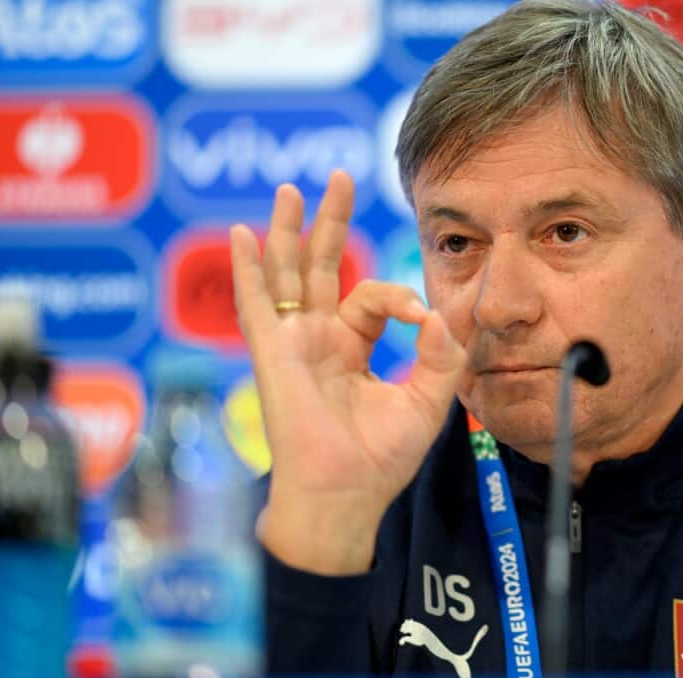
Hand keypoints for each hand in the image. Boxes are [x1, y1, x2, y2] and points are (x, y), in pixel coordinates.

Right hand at [230, 171, 465, 574]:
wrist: (344, 494)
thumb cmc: (380, 459)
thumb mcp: (426, 400)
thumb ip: (441, 356)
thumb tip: (436, 314)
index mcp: (350, 348)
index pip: (373, 298)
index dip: (400, 298)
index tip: (421, 320)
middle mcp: (318, 339)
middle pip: (323, 266)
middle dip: (331, 221)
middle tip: (340, 177)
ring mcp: (292, 342)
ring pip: (288, 274)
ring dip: (289, 231)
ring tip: (291, 190)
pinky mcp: (273, 352)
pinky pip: (256, 303)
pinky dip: (247, 268)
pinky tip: (242, 233)